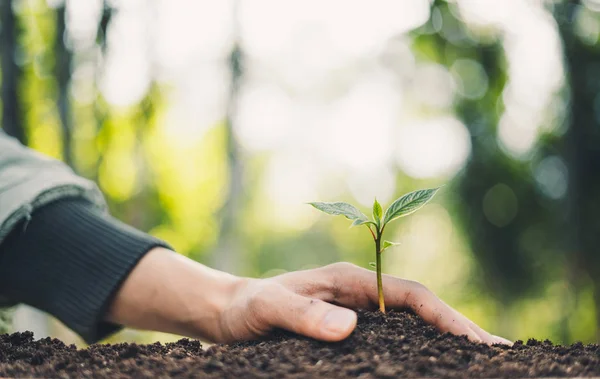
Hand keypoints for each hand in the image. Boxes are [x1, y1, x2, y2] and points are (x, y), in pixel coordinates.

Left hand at [215, 262, 509, 344]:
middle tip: (500, 356)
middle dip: (458, 331)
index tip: (478, 341)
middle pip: (420, 312)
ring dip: (442, 344)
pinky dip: (416, 354)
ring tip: (478, 366)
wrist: (229, 314)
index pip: (410, 296)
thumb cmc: (249, 307)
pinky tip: (430, 370)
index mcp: (351, 281)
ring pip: (410, 329)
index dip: (446, 316)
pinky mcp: (349, 336)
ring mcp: (356, 316)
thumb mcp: (271, 308)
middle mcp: (360, 298)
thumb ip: (304, 314)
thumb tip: (349, 327)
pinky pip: (391, 344)